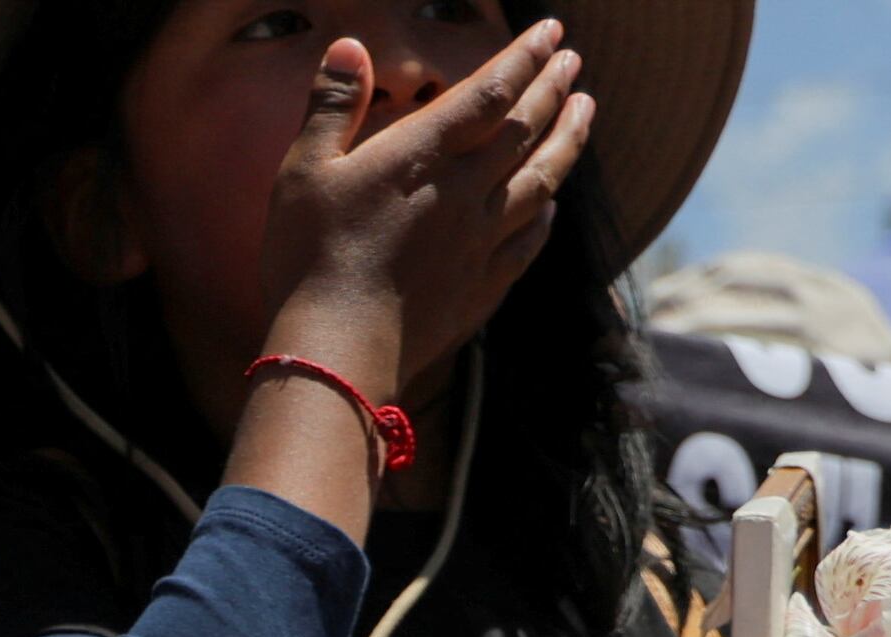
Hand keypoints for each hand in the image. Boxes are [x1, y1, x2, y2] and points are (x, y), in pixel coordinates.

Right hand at [255, 21, 588, 402]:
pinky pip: (528, 241)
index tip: (552, 32)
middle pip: (527, 130)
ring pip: (541, 180)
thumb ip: (333, 106)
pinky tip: (552, 204)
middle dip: (555, 88)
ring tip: (586, 112)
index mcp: (425, 154)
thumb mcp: (304, 171)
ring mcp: (480, 242)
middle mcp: (466, 191)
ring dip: (568, 141)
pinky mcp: (480, 288)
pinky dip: (546, 214)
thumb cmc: (309, 257)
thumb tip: (350, 47)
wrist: (337, 351)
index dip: (526, 56)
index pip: (492, 90)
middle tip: (574, 61)